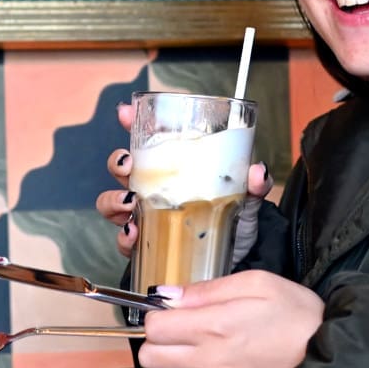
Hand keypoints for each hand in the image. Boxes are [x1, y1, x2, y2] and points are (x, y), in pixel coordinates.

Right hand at [97, 102, 271, 261]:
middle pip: (121, 167)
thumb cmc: (236, 217)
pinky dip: (124, 237)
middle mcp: (154, 187)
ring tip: (129, 202)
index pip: (146, 138)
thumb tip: (257, 171)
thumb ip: (254, 183)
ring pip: (111, 202)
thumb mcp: (248, 196)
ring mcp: (147, 215)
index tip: (125, 112)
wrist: (239, 256)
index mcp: (175, 166)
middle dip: (117, 162)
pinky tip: (134, 233)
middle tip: (128, 165)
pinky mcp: (147, 244)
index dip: (131, 121)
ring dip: (113, 200)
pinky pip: (124, 240)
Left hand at [136, 271, 325, 367]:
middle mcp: (210, 364)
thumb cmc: (296, 314)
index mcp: (214, 327)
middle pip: (150, 359)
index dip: (158, 316)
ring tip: (210, 348)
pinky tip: (231, 366)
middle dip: (160, 342)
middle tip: (184, 330)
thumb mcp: (257, 283)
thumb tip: (166, 295)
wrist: (331, 359)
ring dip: (179, 362)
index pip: (152, 329)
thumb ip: (207, 289)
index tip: (174, 312)